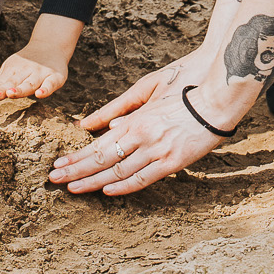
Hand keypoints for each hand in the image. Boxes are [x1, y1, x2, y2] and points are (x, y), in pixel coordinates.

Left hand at [0, 50, 67, 107]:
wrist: (52, 45)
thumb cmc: (29, 62)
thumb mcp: (12, 68)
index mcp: (15, 71)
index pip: (3, 83)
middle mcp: (27, 72)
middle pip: (14, 83)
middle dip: (3, 91)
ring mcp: (41, 74)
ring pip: (29, 84)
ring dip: (20, 89)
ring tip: (11, 93)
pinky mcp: (56, 77)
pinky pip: (51, 84)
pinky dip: (46, 89)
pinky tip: (39, 94)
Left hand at [50, 59, 244, 195]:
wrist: (220, 91)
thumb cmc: (184, 82)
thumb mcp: (146, 88)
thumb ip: (116, 108)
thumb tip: (89, 124)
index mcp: (134, 120)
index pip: (97, 146)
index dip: (75, 158)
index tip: (57, 165)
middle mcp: (143, 139)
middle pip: (102, 163)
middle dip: (76, 173)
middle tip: (53, 181)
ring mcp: (159, 153)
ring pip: (119, 174)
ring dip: (93, 183)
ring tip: (73, 189)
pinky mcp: (176, 162)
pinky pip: (145, 179)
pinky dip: (125, 187)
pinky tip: (107, 191)